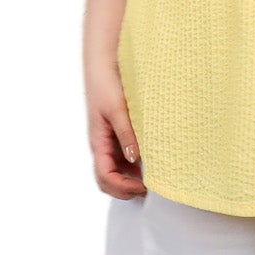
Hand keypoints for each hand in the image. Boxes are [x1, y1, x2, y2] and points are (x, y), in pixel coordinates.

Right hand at [86, 60, 144, 198]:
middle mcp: (103, 145)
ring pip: (118, 170)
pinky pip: (126, 157)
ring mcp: (111, 141)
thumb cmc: (106, 84)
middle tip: (149, 190)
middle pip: (108, 179)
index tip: (142, 187)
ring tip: (155, 177)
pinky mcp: (119, 134)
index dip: (121, 187)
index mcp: (98, 142)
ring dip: (132, 178)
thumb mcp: (118, 109)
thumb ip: (126, 133)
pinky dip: (137, 165)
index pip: (104, 176)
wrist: (104, 64)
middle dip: (125, 189)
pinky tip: (153, 161)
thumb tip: (135, 159)